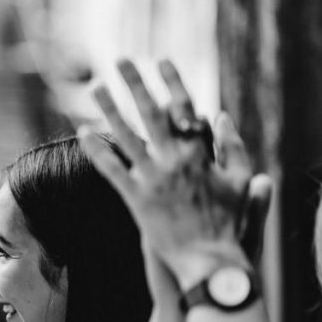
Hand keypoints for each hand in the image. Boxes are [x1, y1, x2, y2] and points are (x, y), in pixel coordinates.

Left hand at [78, 59, 271, 287]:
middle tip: (120, 60)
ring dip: (109, 109)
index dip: (172, 82)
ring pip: (126, 136)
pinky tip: (82, 133)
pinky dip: (97, 151)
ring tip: (95, 87)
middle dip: (136, 84)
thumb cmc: (228, 222)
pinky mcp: (136, 200)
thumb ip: (232, 146)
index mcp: (200, 153)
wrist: (209, 261)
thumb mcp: (239, 180)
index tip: (161, 60)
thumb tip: (221, 114)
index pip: (184, 108)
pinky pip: (112, 170)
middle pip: (150, 114)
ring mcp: (152, 180)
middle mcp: (174, 161)